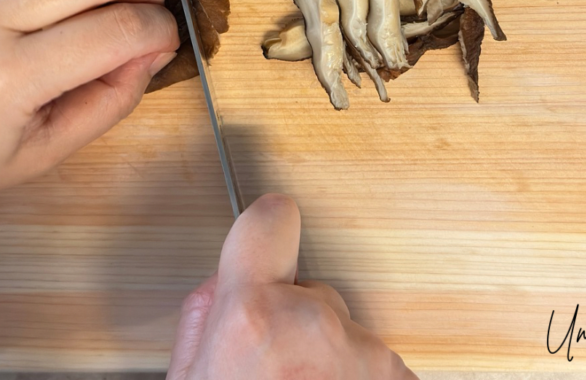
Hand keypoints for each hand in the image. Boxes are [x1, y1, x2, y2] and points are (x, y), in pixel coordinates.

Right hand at [167, 194, 417, 379]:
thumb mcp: (188, 378)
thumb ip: (205, 318)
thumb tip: (226, 284)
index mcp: (251, 317)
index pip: (270, 220)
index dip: (267, 227)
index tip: (274, 223)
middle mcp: (312, 326)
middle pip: (312, 294)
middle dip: (297, 324)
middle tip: (274, 370)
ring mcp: (363, 355)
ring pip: (345, 333)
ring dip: (329, 360)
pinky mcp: (396, 377)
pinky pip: (375, 364)